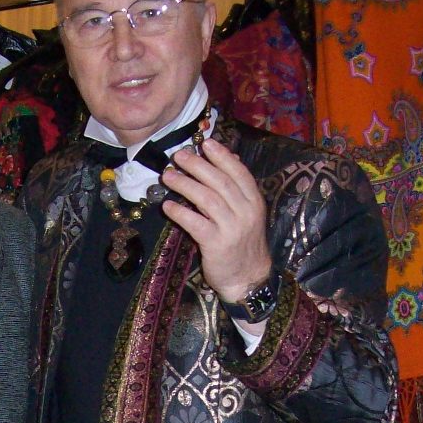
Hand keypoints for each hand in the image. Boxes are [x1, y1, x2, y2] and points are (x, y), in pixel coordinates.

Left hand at [161, 139, 271, 303]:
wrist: (248, 279)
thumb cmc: (242, 244)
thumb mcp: (246, 214)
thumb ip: (237, 190)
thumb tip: (228, 158)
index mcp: (254, 202)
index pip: (238, 173)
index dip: (221, 156)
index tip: (205, 143)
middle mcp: (246, 213)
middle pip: (220, 182)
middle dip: (198, 166)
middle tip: (179, 156)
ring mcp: (232, 229)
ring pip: (207, 199)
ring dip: (185, 185)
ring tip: (168, 176)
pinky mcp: (216, 245)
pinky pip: (196, 224)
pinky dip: (180, 212)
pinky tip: (168, 205)